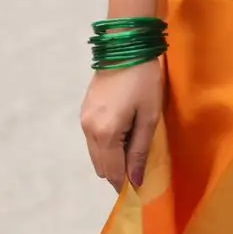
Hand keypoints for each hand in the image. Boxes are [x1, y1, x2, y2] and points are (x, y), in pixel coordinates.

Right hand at [80, 59, 163, 192]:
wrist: (124, 46)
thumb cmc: (143, 81)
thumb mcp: (149, 116)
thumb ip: (140, 150)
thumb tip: (136, 181)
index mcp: (106, 134)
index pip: (113, 173)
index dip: (126, 184)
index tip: (140, 187)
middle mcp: (89, 130)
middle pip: (101, 167)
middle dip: (118, 172)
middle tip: (139, 166)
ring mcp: (83, 120)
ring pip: (96, 154)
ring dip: (111, 158)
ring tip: (133, 147)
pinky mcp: (84, 111)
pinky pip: (93, 140)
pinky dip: (106, 145)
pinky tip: (122, 133)